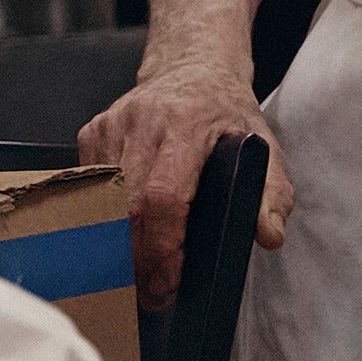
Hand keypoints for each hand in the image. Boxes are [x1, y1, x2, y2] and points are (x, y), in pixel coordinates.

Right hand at [78, 67, 288, 299]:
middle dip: (135, 260)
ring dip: (115, 246)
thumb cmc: (226, 112)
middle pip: (125, 207)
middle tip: (151, 295)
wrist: (192, 65)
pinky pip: (89, 188)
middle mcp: (144, 120)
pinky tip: (120, 236)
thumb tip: (268, 235)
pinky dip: (101, 219)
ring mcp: (113, 125)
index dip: (162, 246)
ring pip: (101, 202)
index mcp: (188, 124)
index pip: (163, 196)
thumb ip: (272, 192)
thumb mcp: (263, 145)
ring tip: (136, 277)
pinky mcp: (93, 131)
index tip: (169, 281)